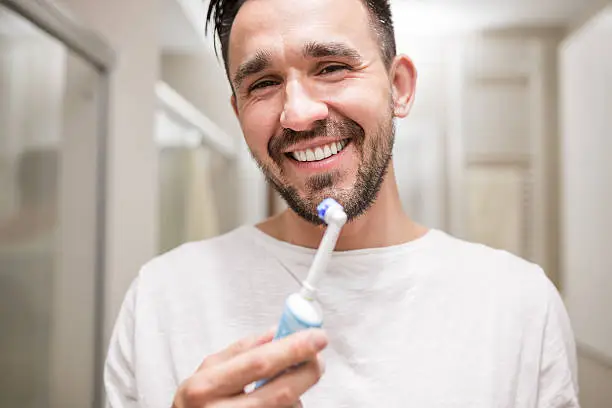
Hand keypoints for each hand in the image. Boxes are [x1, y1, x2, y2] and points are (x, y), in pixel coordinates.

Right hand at [172, 328, 327, 407]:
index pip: (259, 364)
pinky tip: (279, 399)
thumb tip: (276, 331)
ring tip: (286, 381)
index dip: (293, 349)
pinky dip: (290, 404)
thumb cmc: (195, 403)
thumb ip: (242, 349)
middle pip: (281, 391)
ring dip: (297, 391)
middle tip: (318, 356)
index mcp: (207, 387)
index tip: (316, 337)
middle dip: (307, 370)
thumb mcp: (208, 370)